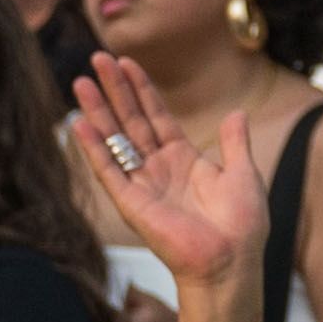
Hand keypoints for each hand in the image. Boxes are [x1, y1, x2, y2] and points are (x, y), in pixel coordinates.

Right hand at [72, 49, 271, 300]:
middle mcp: (159, 169)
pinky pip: (108, 172)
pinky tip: (79, 124)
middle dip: (115, 90)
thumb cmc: (242, 226)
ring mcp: (143, 185)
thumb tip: (237, 113)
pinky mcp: (132, 204)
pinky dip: (94, 149)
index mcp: (184, 159)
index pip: (156, 115)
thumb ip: (235, 143)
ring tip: (81, 82)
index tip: (127, 63)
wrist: (232, 262)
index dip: (142, 89)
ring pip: (114, 140)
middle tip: (98, 59)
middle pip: (130, 121)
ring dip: (97, 112)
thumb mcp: (243, 174)